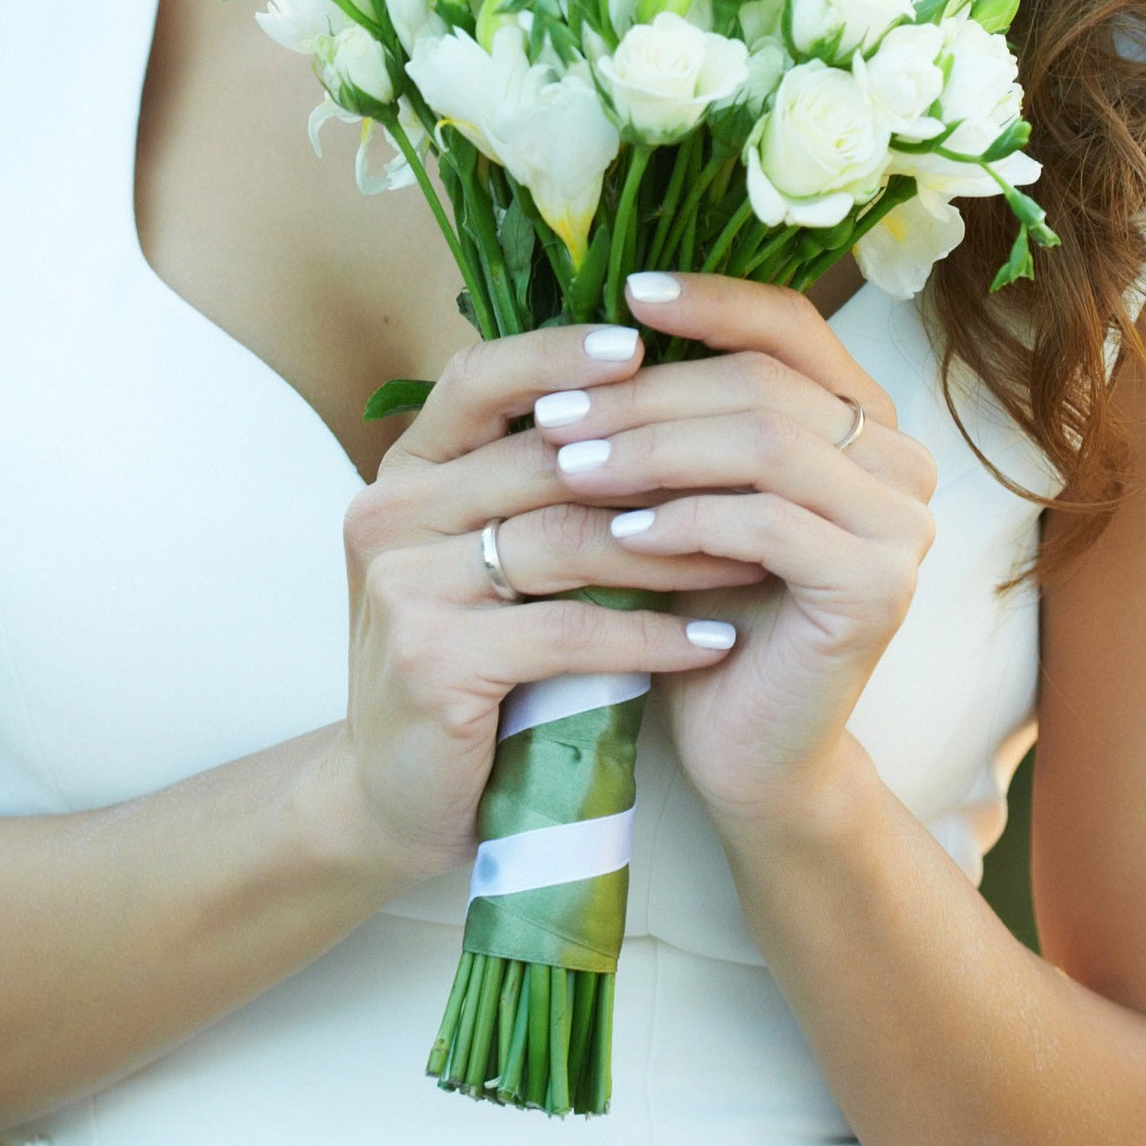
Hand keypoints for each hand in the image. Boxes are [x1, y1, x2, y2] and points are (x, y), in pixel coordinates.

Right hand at [320, 318, 747, 888]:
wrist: (392, 798)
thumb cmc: (462, 664)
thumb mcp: (482, 557)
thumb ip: (530, 485)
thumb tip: (649, 398)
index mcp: (403, 471)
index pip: (478, 379)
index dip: (558, 355)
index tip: (645, 346)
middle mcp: (389, 512)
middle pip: (542, 459)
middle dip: (658, 462)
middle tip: (754, 465)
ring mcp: (404, 586)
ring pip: (565, 540)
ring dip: (675, 547)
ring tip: (756, 553)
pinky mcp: (433, 661)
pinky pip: (568, 631)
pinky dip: (652, 636)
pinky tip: (713, 642)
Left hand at [483, 272, 934, 830]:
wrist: (745, 749)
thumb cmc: (702, 609)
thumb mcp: (684, 491)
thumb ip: (675, 412)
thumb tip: (591, 318)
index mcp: (863, 418)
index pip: (791, 322)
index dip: (709, 300)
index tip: (622, 293)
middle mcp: (901, 460)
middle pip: (764, 382)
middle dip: (646, 392)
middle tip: (552, 412)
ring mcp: (902, 526)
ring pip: (764, 444)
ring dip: (652, 451)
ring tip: (568, 467)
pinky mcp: (879, 589)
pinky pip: (768, 524)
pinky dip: (683, 523)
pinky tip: (617, 538)